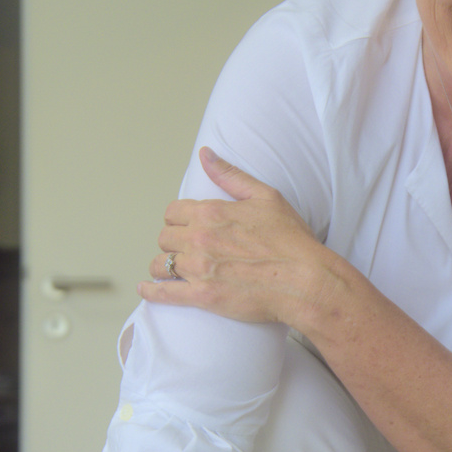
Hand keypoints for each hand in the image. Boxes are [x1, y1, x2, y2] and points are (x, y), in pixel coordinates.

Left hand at [138, 147, 322, 325]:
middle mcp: (200, 239)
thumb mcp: (266, 197)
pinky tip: (146, 289)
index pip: (173, 212)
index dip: (178, 219)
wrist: (305, 281)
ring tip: (169, 270)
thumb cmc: (291, 242)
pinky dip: (151, 291)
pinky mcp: (202, 296)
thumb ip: (230, 175)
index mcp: (211, 213)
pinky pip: (163, 293)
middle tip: (183, 249)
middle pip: (165, 237)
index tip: (185, 227)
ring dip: (163, 266)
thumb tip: (205, 155)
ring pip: (161, 264)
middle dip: (172, 242)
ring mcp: (199, 268)